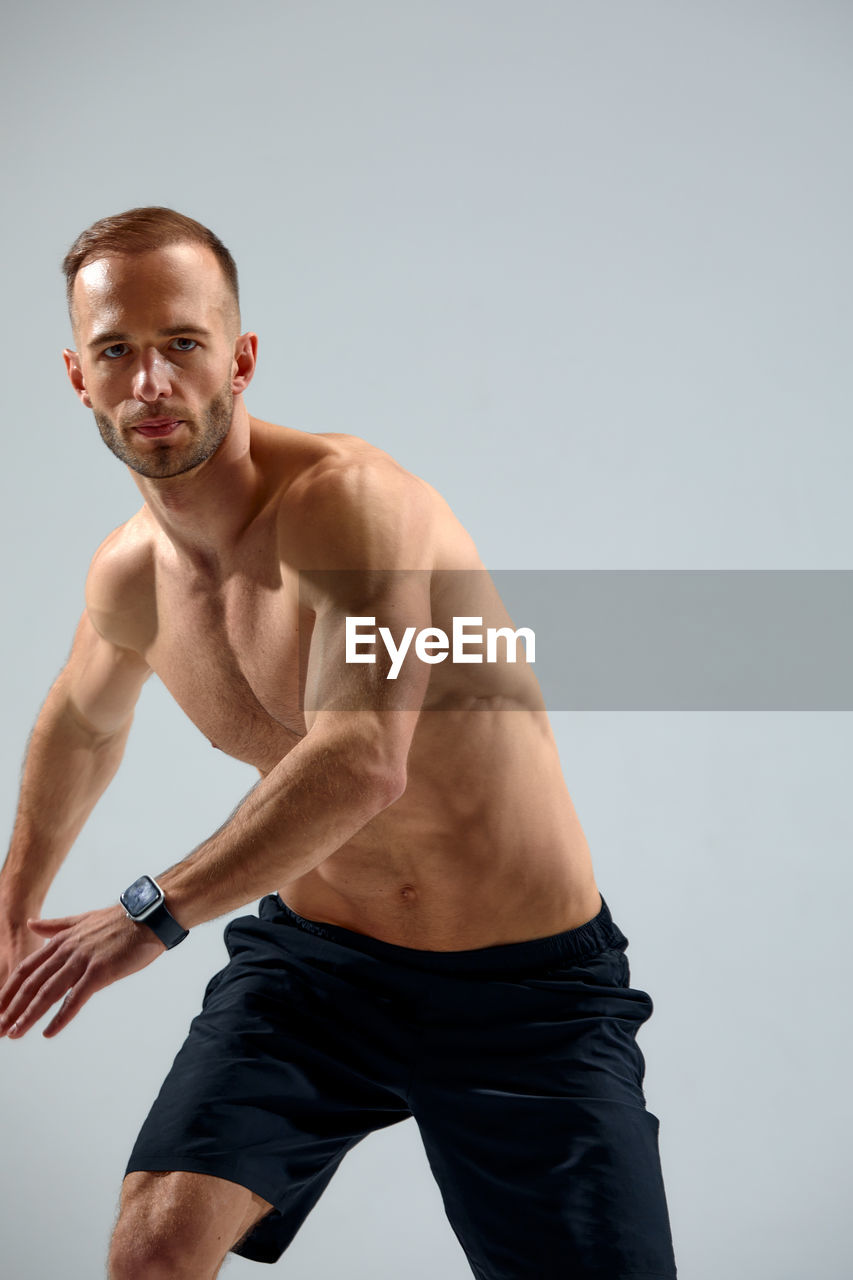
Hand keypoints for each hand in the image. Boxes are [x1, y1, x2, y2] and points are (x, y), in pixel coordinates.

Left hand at [0, 904, 164, 1038]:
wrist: (149, 916)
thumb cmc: (121, 920)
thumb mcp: (82, 919)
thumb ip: (55, 926)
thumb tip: (31, 924)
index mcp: (62, 940)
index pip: (27, 968)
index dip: (9, 989)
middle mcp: (67, 951)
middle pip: (31, 983)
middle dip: (11, 1007)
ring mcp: (82, 961)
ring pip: (48, 992)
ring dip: (28, 1015)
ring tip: (14, 1033)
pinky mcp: (100, 971)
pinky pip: (75, 999)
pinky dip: (60, 1017)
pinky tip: (48, 1032)